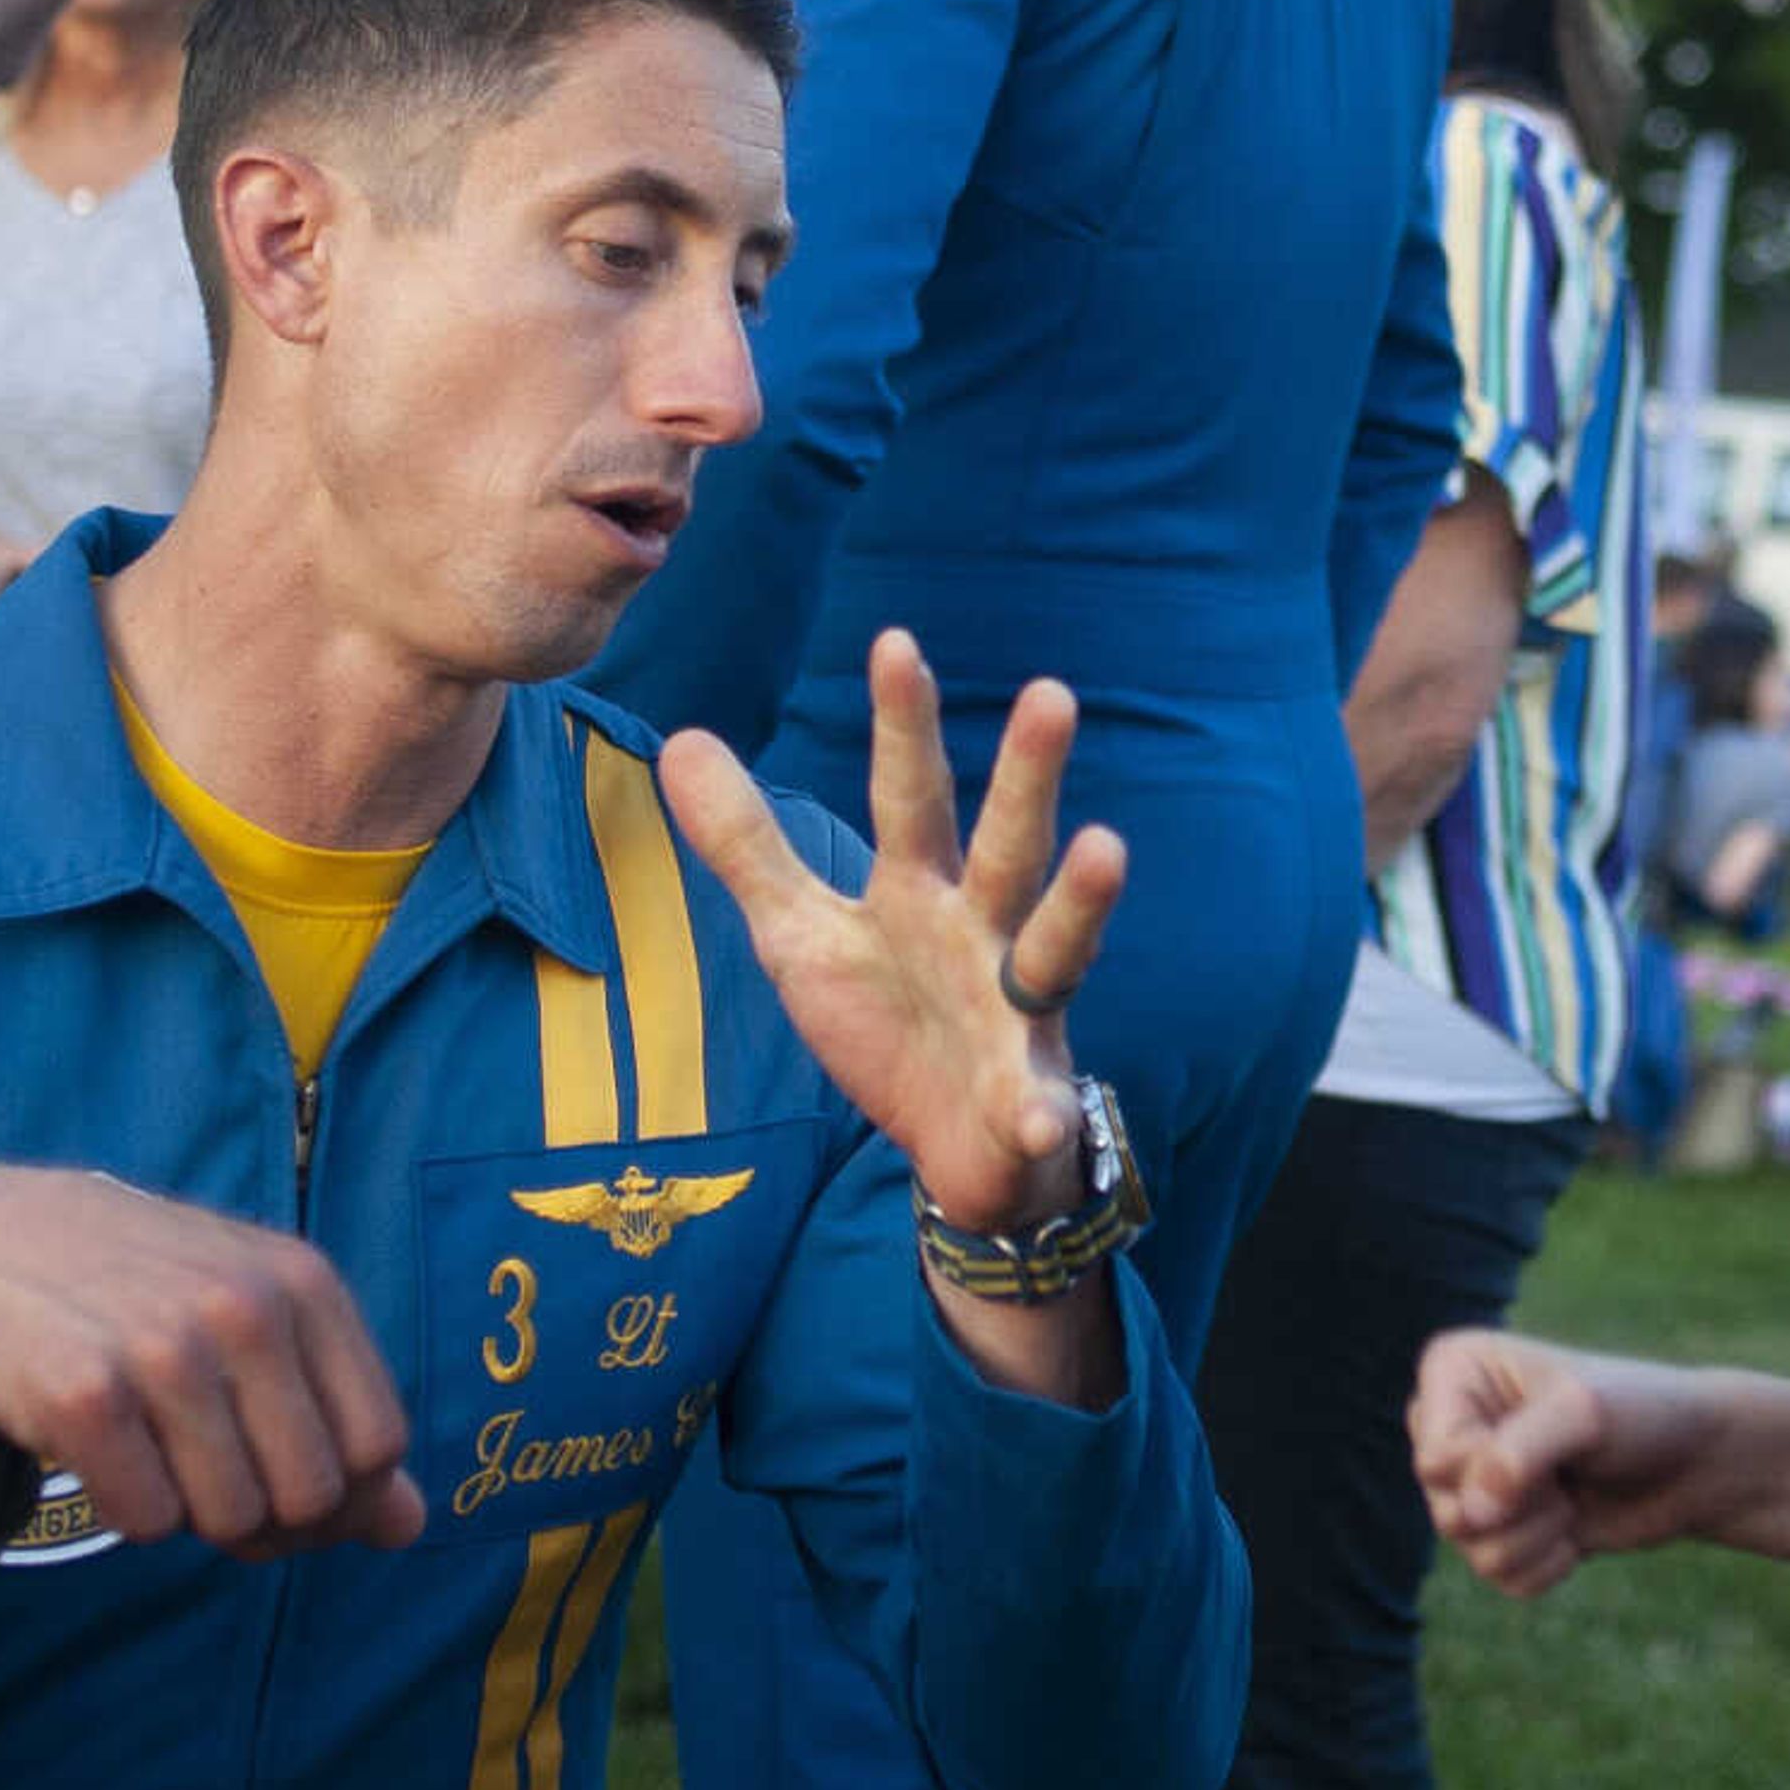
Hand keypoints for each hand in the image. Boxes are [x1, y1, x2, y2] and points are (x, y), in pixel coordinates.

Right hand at [0, 1165, 422, 1557]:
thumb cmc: (122, 1287)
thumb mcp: (245, 1316)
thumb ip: (336, 1414)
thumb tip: (409, 1526)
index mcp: (302, 1283)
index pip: (378, 1446)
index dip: (339, 1499)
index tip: (281, 1488)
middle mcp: (244, 1309)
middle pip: (312, 1497)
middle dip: (264, 1518)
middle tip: (201, 1479)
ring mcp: (165, 1350)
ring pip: (232, 1518)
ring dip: (189, 1513)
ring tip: (146, 1452)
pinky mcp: (82, 1396)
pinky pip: (148, 1521)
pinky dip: (126, 1510)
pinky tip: (96, 1452)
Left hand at [659, 629, 1125, 1233]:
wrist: (956, 1148)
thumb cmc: (889, 1023)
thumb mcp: (802, 934)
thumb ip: (750, 846)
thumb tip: (681, 739)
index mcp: (923, 892)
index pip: (909, 796)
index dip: (904, 726)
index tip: (897, 642)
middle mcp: (985, 935)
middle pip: (1008, 844)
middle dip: (1027, 775)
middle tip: (1052, 692)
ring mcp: (1018, 1014)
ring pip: (1056, 948)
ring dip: (1082, 902)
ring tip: (1109, 846)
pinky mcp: (1030, 1100)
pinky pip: (1039, 1105)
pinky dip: (1044, 1112)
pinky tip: (1045, 1119)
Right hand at [1409, 1329, 1731, 1597]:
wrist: (1698, 1461)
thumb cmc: (1643, 1414)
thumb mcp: (1583, 1414)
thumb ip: (1516, 1456)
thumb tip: (1470, 1517)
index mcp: (1453, 1370)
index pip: (1436, 1457)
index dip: (1494, 1472)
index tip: (1552, 1444)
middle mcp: (1451, 1423)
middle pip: (1446, 1509)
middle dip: (1520, 1508)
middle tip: (1566, 1475)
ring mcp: (1473, 1480)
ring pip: (1471, 1549)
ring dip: (1537, 1538)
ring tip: (1571, 1500)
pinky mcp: (1503, 1529)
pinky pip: (1500, 1577)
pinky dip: (1546, 1565)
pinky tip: (1574, 1530)